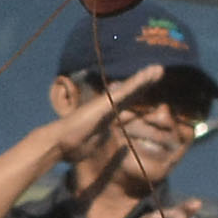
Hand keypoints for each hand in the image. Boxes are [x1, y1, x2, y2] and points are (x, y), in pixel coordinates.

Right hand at [42, 65, 164, 164]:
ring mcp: (107, 103)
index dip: (137, 95)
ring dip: (144, 78)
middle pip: (130, 93)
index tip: (148, 88)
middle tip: (157, 72)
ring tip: (159, 69)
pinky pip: (127, 90)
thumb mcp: (95, 146)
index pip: (126, 104)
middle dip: (144, 83)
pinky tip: (151, 73)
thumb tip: (121, 148)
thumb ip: (105, 141)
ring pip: (130, 88)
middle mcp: (107, 107)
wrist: (58, 143)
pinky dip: (139, 81)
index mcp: (107, 117)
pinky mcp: (107, 102)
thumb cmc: (72, 147)